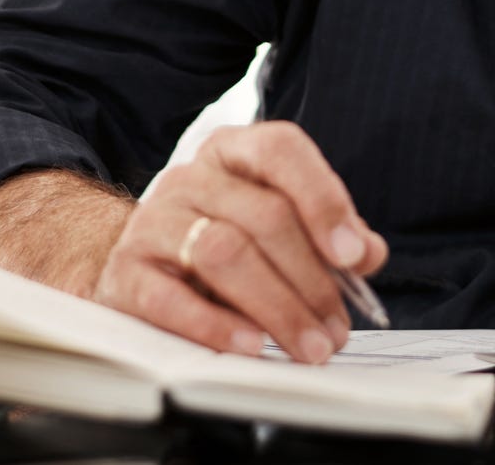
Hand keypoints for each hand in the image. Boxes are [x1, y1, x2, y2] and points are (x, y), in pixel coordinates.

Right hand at [94, 121, 386, 362]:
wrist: (136, 259)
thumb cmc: (223, 233)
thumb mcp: (278, 219)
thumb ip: (329, 232)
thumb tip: (368, 253)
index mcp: (235, 150)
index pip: (282, 150)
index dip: (323, 199)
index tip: (353, 254)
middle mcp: (192, 177)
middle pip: (263, 215)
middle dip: (311, 278)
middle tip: (337, 326)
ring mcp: (153, 221)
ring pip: (224, 253)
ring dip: (276, 306)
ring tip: (308, 344)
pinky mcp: (126, 273)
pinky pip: (170, 298)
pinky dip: (215, 325)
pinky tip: (251, 345)